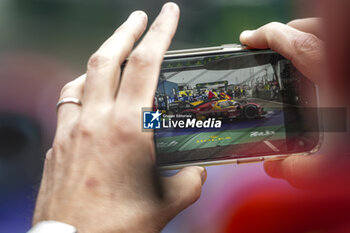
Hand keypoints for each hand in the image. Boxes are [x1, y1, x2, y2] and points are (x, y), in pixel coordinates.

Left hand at [32, 3, 205, 232]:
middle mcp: (96, 120)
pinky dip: (81, 87)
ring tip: (116, 51)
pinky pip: (67, 101)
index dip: (159, 32)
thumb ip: (189, 182)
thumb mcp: (166, 204)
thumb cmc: (118, 226)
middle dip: (126, 30)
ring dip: (103, 56)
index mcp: (128, 129)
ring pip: (84, 75)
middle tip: (139, 16)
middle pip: (109, 57)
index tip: (167, 13)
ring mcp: (72, 129)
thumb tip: (197, 172)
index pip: (146, 64)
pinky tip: (89, 91)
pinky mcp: (57, 143)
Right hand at [239, 18, 345, 188]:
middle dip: (281, 35)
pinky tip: (324, 72)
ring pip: (323, 31)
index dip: (261, 36)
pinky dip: (324, 50)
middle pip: (304, 27)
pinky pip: (337, 44)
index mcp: (325, 65)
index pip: (284, 36)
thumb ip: (299, 171)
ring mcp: (347, 55)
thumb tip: (277, 167)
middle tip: (269, 50)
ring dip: (304, 39)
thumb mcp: (335, 164)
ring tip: (293, 57)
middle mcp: (339, 52)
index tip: (247, 40)